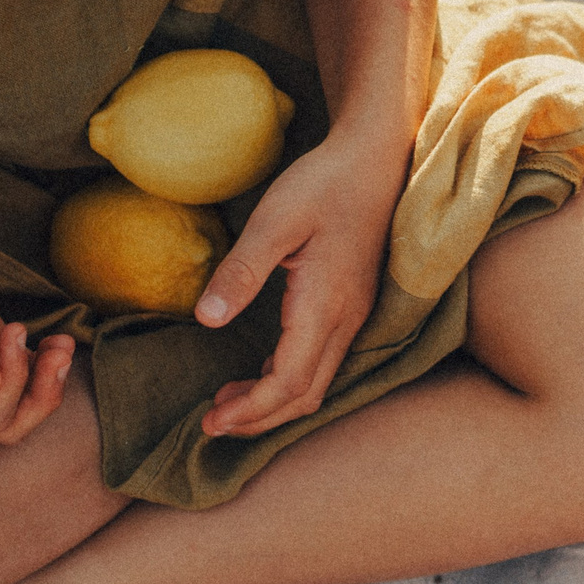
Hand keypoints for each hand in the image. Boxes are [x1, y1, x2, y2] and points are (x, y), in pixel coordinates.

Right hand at [0, 183, 73, 443]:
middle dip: (41, 394)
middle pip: (8, 420)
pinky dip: (45, 359)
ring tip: (62, 343)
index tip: (11, 330)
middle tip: (57, 353)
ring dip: (49, 378)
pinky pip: (23, 366)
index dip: (14, 384)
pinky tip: (58, 337)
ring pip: (20, 397)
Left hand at [194, 137, 402, 437]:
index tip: (211, 422)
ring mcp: (354, 316)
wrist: (376, 159)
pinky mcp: (353, 306)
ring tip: (229, 403)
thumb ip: (241, 273)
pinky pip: (324, 363)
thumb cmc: (325, 183)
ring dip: (275, 403)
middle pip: (305, 394)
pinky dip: (290, 381)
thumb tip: (207, 320)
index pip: (288, 380)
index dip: (250, 409)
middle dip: (259, 418)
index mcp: (324, 305)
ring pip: (317, 383)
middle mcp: (346, 320)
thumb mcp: (274, 221)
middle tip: (212, 424)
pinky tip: (260, 370)